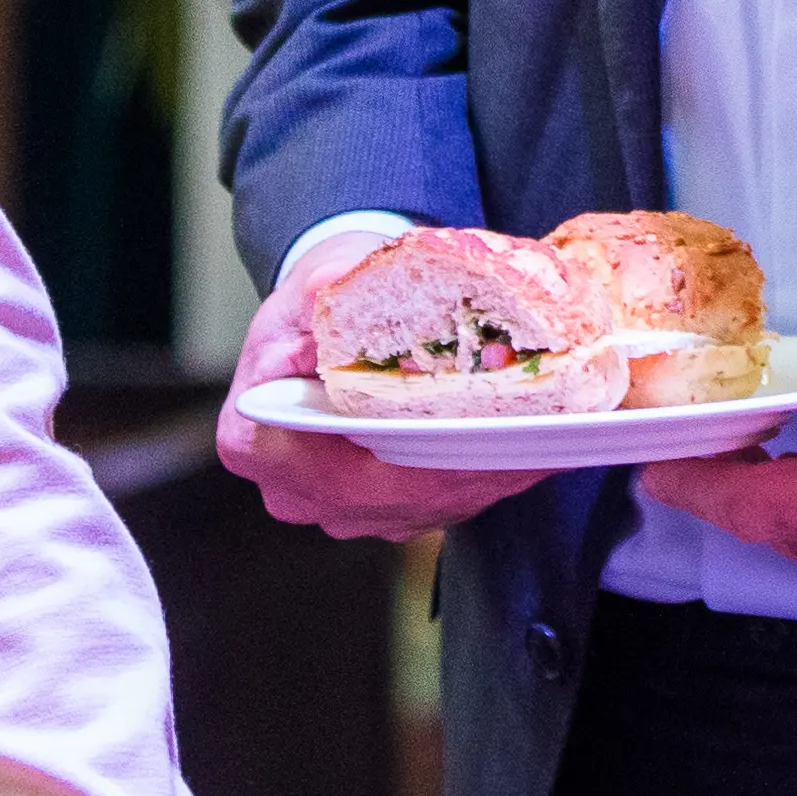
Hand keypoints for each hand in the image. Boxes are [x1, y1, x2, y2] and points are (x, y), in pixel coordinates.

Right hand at [211, 239, 544, 541]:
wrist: (326, 323)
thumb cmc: (315, 306)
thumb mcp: (309, 282)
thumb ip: (318, 290)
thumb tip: (332, 288)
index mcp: (254, 440)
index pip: (327, 467)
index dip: (402, 454)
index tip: (464, 437)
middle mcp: (294, 492)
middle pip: (390, 493)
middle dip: (464, 468)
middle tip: (531, 438)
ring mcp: (341, 512)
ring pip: (426, 504)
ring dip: (486, 475)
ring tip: (542, 441)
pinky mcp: (386, 512)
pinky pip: (445, 503)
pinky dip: (487, 477)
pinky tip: (530, 449)